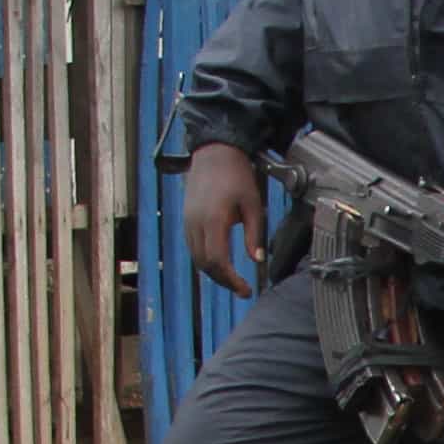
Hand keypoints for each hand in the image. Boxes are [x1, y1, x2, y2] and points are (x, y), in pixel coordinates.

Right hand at [183, 141, 266, 298]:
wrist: (214, 153)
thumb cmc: (236, 175)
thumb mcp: (253, 205)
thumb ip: (255, 234)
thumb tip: (257, 260)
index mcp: (214, 219)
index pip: (218, 260)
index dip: (231, 280)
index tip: (245, 290)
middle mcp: (196, 223)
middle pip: (205, 264)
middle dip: (223, 281)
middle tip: (241, 289)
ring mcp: (188, 221)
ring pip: (196, 258)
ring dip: (213, 273)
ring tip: (233, 279)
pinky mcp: (186, 219)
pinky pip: (193, 248)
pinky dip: (206, 260)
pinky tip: (220, 263)